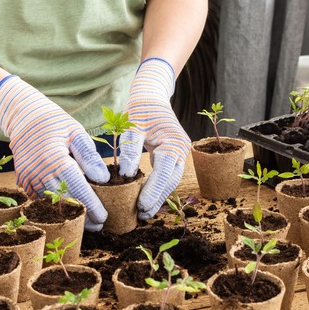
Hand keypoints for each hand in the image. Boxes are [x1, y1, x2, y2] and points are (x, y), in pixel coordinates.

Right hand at [0, 75, 109, 230]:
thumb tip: (103, 179)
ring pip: (50, 203)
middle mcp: (39, 171)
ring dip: (68, 213)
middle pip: (64, 200)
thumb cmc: (55, 122)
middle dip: (81, 215)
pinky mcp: (22, 179)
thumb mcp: (76, 132)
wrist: (23, 116)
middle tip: (98, 225)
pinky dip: (53, 206)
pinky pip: (39, 198)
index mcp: (55, 158)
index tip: (103, 217)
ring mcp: (28, 177)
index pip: (77, 188)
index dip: (91, 205)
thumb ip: (90, 156)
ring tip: (85, 222)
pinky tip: (67, 211)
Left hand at [119, 58, 190, 219]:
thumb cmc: (140, 107)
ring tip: (143, 213)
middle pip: (171, 180)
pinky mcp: (173, 155)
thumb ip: (129, 149)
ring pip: (171, 180)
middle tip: (141, 215)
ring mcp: (180, 153)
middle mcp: (182, 149)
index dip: (153, 191)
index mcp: (174, 142)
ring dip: (158, 196)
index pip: (165, 172)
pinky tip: (146, 199)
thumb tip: (126, 175)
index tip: (141, 206)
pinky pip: (167, 175)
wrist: (151, 94)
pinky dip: (158, 188)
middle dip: (157, 199)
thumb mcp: (132, 124)